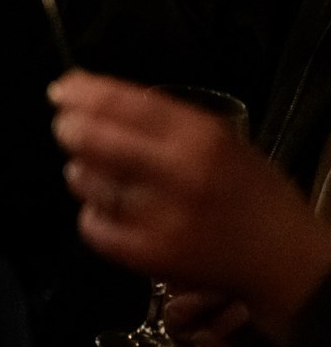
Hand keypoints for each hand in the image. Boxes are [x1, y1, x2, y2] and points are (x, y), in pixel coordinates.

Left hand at [51, 72, 330, 342]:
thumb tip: (95, 99)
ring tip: (89, 171)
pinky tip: (104, 209)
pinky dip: (92, 214)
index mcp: (202, 137)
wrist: (283, 258)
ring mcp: (161, 216)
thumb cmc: (248, 193)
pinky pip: (93, 226)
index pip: (128, 103)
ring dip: (80, 172)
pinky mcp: (147, 254)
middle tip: (65, 127)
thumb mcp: (223, 142)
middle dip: (70, 129)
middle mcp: (180, 173)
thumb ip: (165, 123)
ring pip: (88, 182)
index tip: (61, 88)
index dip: (85, 93)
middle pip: (96, 140)